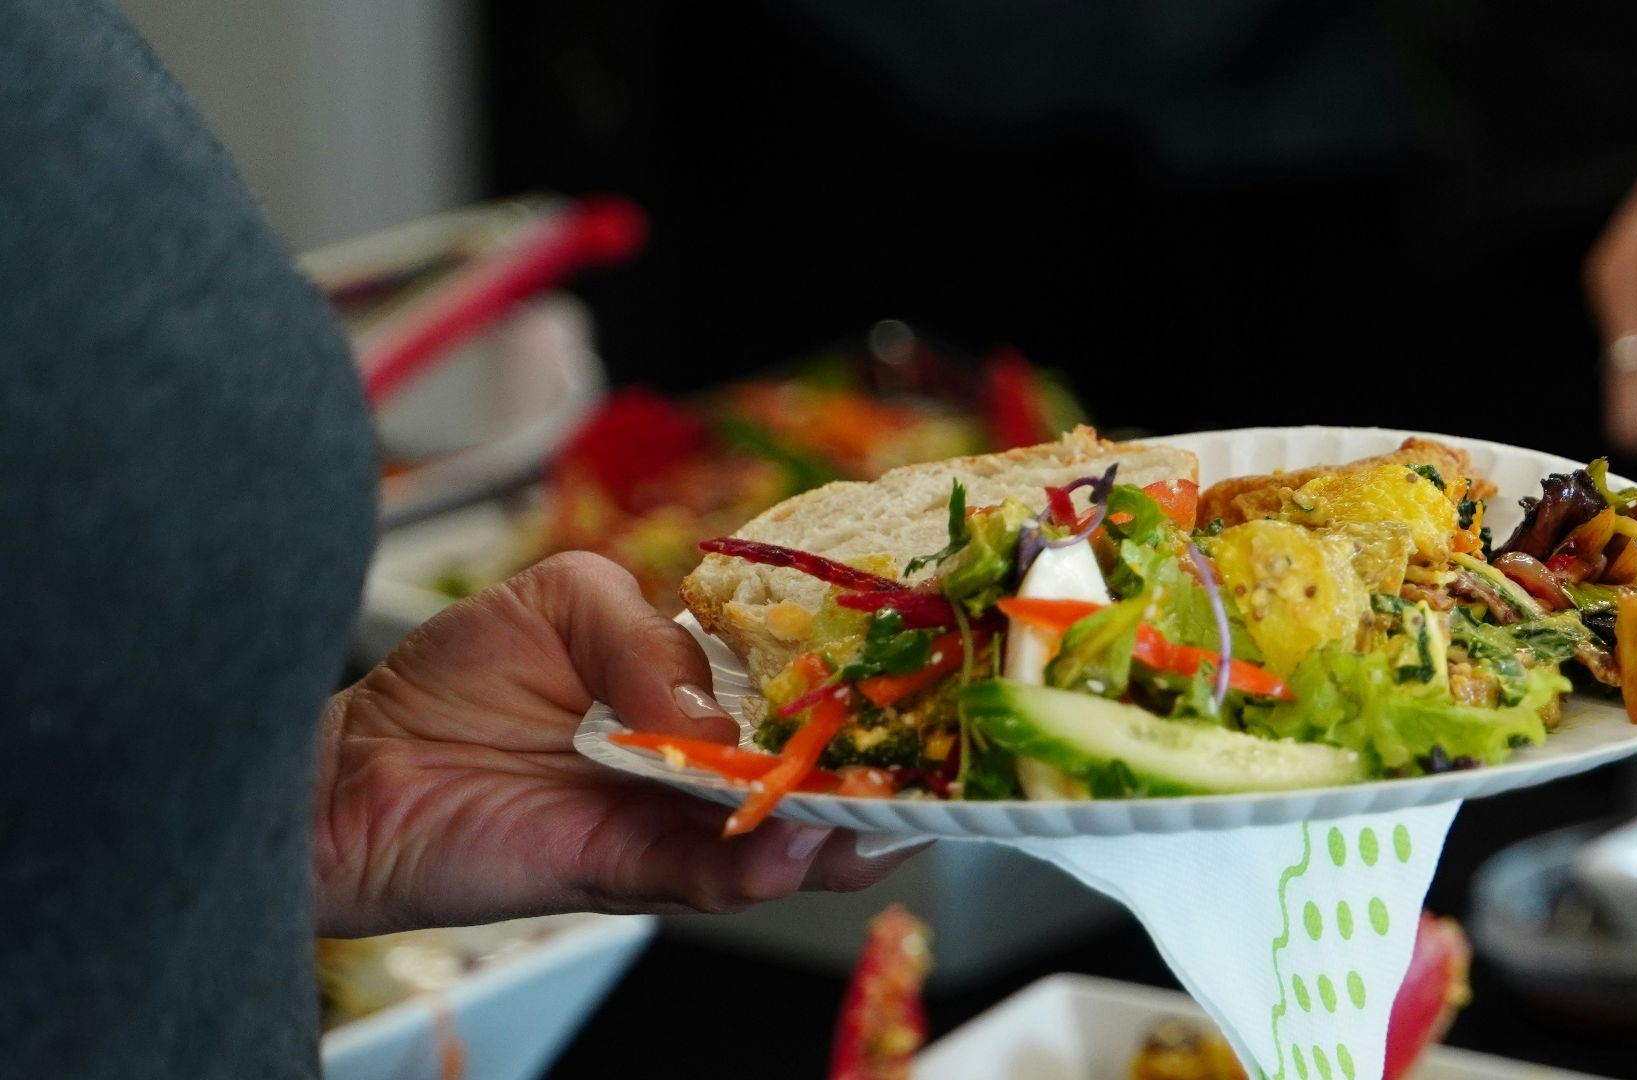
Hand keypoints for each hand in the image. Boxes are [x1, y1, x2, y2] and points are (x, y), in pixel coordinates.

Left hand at [313, 552, 915, 936]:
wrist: (357, 771)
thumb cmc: (457, 680)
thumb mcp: (565, 599)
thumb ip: (646, 635)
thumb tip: (706, 712)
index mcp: (697, 694)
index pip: (798, 691)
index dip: (859, 690)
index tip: (919, 679)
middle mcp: (699, 767)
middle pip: (811, 775)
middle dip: (880, 775)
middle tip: (938, 764)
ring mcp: (671, 824)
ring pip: (779, 839)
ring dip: (839, 832)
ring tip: (885, 815)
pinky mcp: (624, 870)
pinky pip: (707, 875)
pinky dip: (756, 865)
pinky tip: (792, 844)